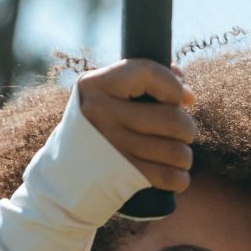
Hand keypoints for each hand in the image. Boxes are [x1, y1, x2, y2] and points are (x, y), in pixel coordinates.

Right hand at [75, 59, 195, 197]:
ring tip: (176, 155)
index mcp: (96, 85)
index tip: (185, 98)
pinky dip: (180, 178)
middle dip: (187, 128)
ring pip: (177, 151)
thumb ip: (142, 83)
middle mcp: (101, 113)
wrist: (63, 175)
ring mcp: (112, 146)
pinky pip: (171, 177)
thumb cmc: (97, 129)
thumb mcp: (105, 96)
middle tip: (182, 133)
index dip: (175, 85)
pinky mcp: (122, 176)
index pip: (148, 72)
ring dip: (184, 156)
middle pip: (172, 119)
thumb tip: (186, 94)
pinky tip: (175, 174)